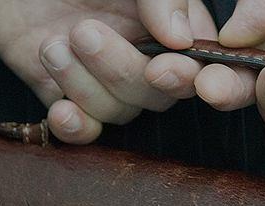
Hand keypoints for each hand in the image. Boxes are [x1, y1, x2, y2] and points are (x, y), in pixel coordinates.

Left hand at [0, 0, 216, 142]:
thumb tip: (181, 40)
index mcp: (173, 18)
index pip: (211, 62)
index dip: (208, 81)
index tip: (168, 69)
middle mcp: (145, 49)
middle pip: (161, 93)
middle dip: (124, 72)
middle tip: (84, 31)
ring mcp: (102, 72)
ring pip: (120, 110)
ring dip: (85, 84)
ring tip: (53, 43)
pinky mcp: (62, 88)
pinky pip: (85, 129)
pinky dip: (75, 128)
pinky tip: (60, 111)